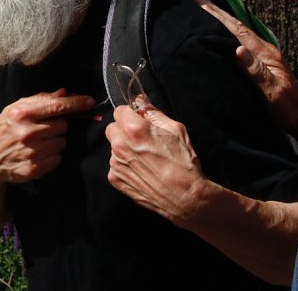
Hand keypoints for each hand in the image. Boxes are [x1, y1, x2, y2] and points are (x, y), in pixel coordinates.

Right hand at [0, 89, 94, 183]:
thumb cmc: (3, 128)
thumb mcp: (15, 108)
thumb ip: (40, 100)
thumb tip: (64, 93)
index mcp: (21, 114)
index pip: (57, 106)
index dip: (76, 103)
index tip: (90, 101)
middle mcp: (26, 133)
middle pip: (62, 125)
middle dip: (58, 124)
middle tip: (44, 127)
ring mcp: (30, 152)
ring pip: (62, 142)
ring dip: (55, 140)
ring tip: (39, 141)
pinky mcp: (34, 168)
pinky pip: (57, 158)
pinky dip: (52, 154)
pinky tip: (38, 152)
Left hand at [106, 104, 206, 226]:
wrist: (185, 198)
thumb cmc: (183, 162)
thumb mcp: (175, 129)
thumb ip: (153, 113)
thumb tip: (140, 101)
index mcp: (133, 129)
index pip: (119, 111)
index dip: (130, 114)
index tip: (138, 120)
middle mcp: (119, 145)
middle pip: (112, 128)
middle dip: (123, 130)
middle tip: (141, 139)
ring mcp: (115, 164)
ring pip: (113, 147)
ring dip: (124, 148)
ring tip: (145, 158)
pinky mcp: (115, 179)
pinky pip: (115, 165)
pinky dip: (125, 165)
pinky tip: (142, 171)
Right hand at [196, 0, 297, 150]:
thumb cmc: (288, 109)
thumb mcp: (272, 92)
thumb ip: (256, 71)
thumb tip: (238, 49)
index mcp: (265, 54)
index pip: (238, 30)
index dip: (218, 16)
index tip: (201, 3)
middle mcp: (265, 50)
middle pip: (237, 26)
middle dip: (217, 12)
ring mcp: (265, 55)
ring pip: (239, 32)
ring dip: (222, 19)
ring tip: (206, 9)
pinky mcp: (263, 63)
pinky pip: (242, 41)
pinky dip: (229, 31)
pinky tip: (222, 32)